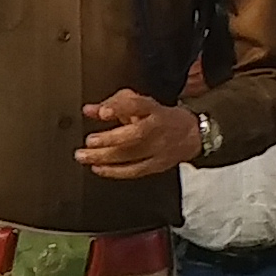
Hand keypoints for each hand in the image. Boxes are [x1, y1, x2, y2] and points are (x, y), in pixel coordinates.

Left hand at [75, 88, 203, 177]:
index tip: (103, 112)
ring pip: (132, 154)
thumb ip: (112, 104)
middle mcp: (157, 128)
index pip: (137, 105)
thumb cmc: (158, 117)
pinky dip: (114, 171)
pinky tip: (98, 168)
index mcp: (152, 109)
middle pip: (135, 134)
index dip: (119, 108)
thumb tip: (89, 110)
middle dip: (109, 139)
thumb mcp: (139, 103)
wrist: (191, 135)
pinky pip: (135, 170)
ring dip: (105, 157)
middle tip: (89, 141)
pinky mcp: (157, 165)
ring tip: (85, 156)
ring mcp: (158, 148)